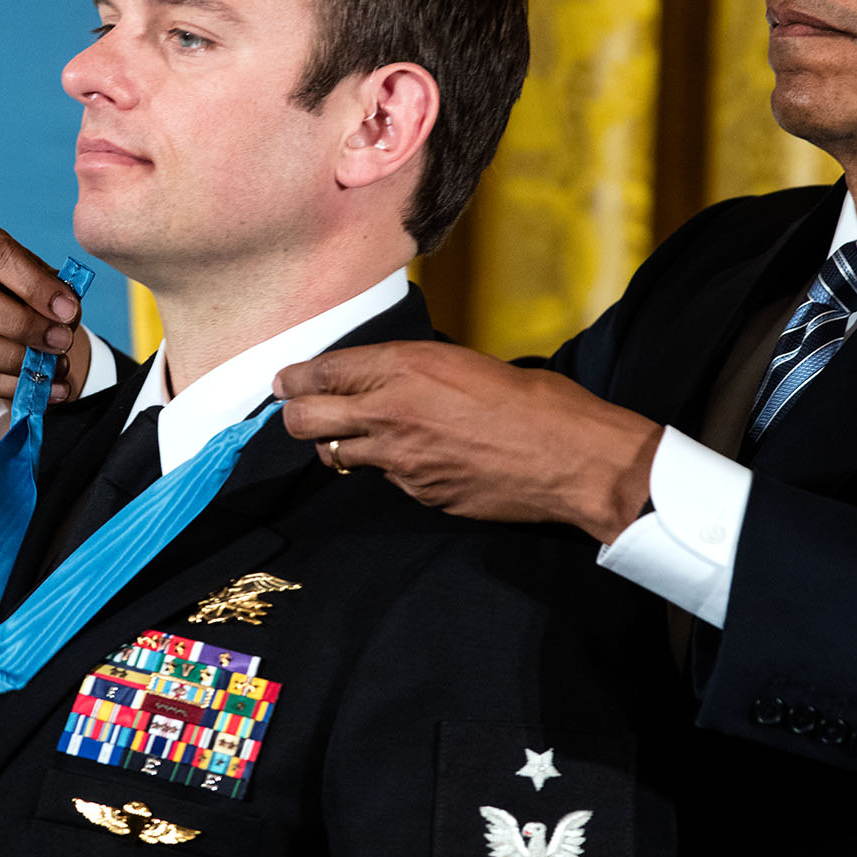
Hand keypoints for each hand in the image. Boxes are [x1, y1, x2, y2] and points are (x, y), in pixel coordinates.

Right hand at [0, 225, 91, 401]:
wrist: (8, 313)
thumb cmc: (28, 289)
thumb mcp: (46, 280)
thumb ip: (58, 292)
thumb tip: (65, 315)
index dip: (33, 284)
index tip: (67, 310)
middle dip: (21, 325)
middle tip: (61, 341)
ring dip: (15, 361)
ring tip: (55, 368)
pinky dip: (12, 386)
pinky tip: (45, 389)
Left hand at [272, 342, 660, 542]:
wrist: (572, 458)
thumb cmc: (533, 400)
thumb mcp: (464, 362)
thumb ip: (413, 370)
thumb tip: (379, 377)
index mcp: (405, 367)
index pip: (320, 374)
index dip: (294, 380)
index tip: (285, 383)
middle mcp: (392, 412)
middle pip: (304, 421)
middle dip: (296, 416)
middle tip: (301, 412)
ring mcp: (401, 460)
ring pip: (336, 455)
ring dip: (341, 445)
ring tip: (364, 435)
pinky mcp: (419, 494)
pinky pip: (386, 479)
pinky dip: (392, 469)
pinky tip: (423, 459)